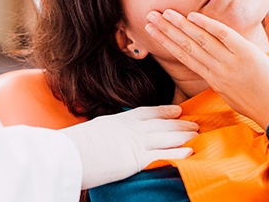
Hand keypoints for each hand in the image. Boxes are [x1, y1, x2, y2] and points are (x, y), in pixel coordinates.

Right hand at [60, 105, 197, 188]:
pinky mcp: (137, 159)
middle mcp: (132, 128)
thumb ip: (110, 130)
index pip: (148, 112)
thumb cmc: (76, 144)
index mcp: (121, 119)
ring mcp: (135, 142)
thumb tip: (112, 135)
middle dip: (180, 123)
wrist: (69, 153)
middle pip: (162, 123)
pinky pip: (163, 154)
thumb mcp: (96, 130)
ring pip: (167, 136)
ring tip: (198, 135)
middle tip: (195, 123)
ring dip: (184, 135)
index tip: (177, 110)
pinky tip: (191, 151)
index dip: (165, 111)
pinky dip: (178, 152)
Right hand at [145, 9, 268, 129]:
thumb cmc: (261, 106)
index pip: (184, 56)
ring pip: (199, 40)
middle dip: (165, 30)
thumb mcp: (233, 95)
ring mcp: (230, 62)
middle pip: (185, 45)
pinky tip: (192, 16)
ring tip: (164, 13)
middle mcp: (216, 69)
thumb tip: (212, 67)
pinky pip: (223, 36)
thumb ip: (221, 78)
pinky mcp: (247, 54)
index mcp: (213, 79)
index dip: (166, 42)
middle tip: (150, 17)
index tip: (153, 31)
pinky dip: (207, 25)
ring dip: (179, 25)